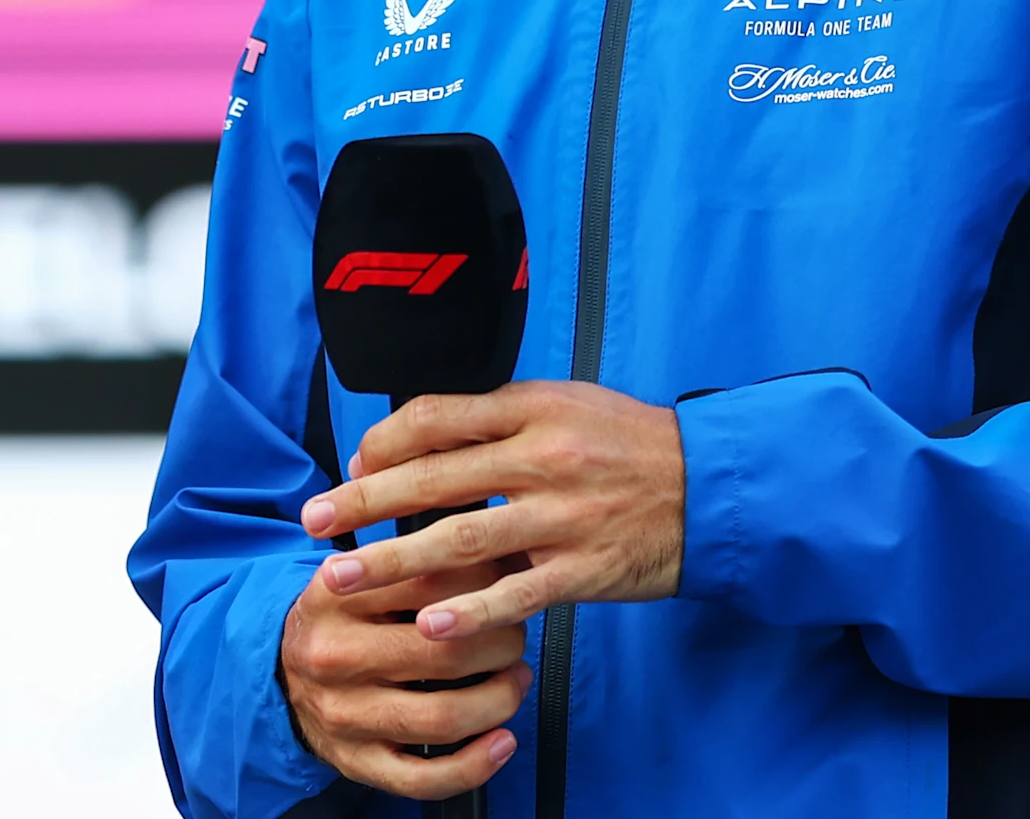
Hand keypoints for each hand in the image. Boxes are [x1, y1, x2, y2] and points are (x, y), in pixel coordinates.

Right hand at [279, 557, 529, 798]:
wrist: (277, 674)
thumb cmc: (337, 623)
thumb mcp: (353, 574)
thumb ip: (408, 558)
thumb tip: (485, 543)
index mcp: (335, 598)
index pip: (429, 586)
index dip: (485, 588)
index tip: (505, 587)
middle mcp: (334, 655)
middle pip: (445, 654)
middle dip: (502, 647)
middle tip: (514, 639)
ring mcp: (344, 714)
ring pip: (443, 718)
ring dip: (499, 701)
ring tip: (513, 683)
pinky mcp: (355, 760)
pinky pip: (424, 778)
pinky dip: (475, 765)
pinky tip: (501, 743)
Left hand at [299, 381, 683, 643]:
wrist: (716, 487)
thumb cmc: (631, 444)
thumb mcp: (566, 405)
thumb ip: (499, 418)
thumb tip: (420, 435)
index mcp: (530, 410)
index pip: (434, 417)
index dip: (382, 443)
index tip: (352, 465)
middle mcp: (541, 457)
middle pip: (431, 477)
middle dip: (362, 501)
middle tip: (313, 521)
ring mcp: (562, 516)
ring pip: (460, 539)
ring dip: (392, 560)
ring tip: (340, 577)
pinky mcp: (583, 568)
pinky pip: (516, 594)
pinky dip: (469, 612)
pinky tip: (427, 626)